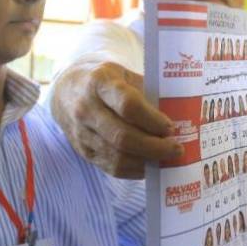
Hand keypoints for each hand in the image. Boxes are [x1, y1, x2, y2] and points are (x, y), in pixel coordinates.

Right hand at [50, 61, 183, 177]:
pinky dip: (135, 170)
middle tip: (176, 148)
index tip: (170, 126)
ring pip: (117, 156)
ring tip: (167, 158)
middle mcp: (86, 109)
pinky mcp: (83, 152)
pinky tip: (150, 165)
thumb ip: (146, 92)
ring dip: (146, 161)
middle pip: (122, 136)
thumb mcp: (123, 74)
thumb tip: (180, 115)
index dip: (152, 119)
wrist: (66, 92)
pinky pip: (111, 168)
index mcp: (99, 83)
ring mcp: (82, 133)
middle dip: (154, 146)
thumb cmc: (104, 81)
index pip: (127, 105)